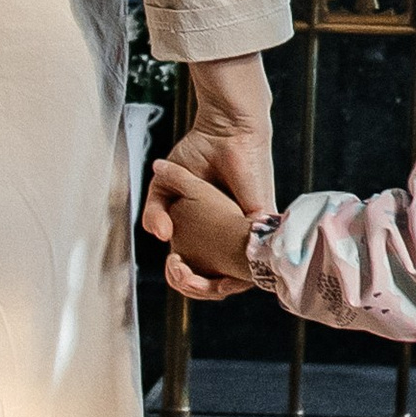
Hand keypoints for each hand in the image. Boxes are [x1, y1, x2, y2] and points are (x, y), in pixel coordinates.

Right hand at [143, 50, 272, 300]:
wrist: (224, 129)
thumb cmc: (198, 154)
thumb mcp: (165, 188)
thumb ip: (155, 212)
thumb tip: (159, 237)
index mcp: (207, 230)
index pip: (198, 269)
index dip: (184, 277)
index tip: (172, 265)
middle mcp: (228, 234)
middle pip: (216, 281)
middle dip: (193, 286)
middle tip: (177, 270)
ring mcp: (245, 231)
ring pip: (236, 278)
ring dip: (211, 287)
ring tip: (188, 273)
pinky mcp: (261, 222)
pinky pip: (255, 262)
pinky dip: (236, 277)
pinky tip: (216, 276)